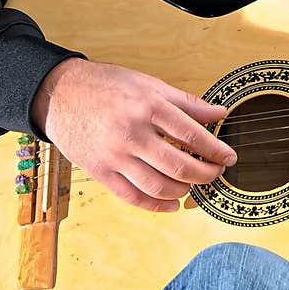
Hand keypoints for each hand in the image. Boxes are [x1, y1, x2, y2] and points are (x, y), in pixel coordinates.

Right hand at [30, 57, 236, 212]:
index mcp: (148, 106)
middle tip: (215, 173)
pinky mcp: (100, 172)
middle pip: (179, 165)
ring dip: (184, 190)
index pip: (192, 135)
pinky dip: (157, 205)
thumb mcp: (149, 84)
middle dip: (206, 174)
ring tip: (194, 184)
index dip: (215, 150)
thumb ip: (186, 102)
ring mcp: (115, 156)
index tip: (229, 157)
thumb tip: (219, 113)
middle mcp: (132, 133)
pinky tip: (172, 203)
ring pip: (158, 186)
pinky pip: (133, 197)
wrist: (59, 94)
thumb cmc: (106, 86)